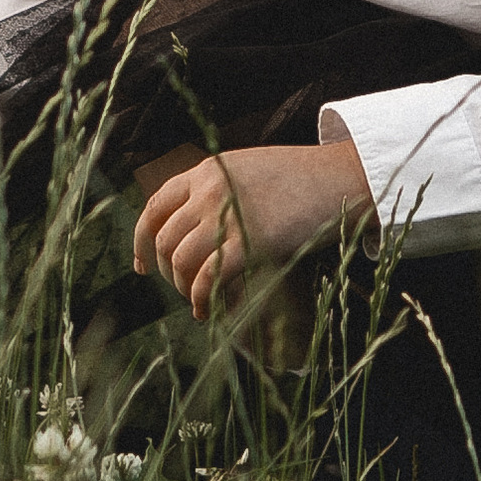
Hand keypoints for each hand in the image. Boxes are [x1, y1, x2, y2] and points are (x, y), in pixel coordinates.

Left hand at [132, 134, 373, 321]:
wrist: (339, 178)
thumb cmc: (300, 178)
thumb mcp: (247, 169)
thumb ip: (218, 189)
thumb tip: (196, 226)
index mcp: (207, 170)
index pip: (155, 206)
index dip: (142, 239)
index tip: (142, 264)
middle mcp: (209, 190)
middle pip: (163, 238)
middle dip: (165, 271)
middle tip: (181, 288)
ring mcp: (227, 214)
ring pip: (180, 259)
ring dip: (183, 287)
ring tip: (197, 300)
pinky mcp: (249, 241)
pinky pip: (207, 277)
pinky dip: (201, 299)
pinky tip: (207, 311)